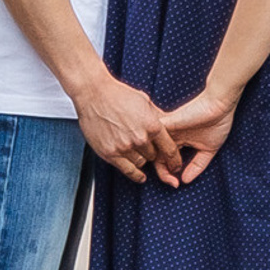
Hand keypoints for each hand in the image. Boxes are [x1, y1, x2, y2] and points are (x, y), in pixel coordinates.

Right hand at [74, 71, 184, 186]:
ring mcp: (125, 147)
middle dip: (152, 152)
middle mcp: (140, 138)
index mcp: (152, 125)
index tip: (175, 165)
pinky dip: (135, 175)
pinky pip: (127, 170)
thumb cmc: (118, 94)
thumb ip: (157, 117)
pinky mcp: (110, 153)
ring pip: (141, 163)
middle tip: (146, 148)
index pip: (169, 149)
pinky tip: (140, 176)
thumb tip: (170, 127)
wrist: (94, 93)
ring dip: (141, 159)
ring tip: (135, 151)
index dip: (174, 159)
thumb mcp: (145, 102)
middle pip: (153, 156)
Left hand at [158, 84, 239, 183]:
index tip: (175, 184)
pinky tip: (163, 165)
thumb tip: (185, 181)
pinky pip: (153, 135)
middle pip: (156, 156)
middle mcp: (170, 135)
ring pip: (153, 148)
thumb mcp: (208, 150)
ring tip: (169, 178)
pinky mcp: (168, 122)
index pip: (165, 160)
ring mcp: (167, 129)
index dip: (167, 174)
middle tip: (172, 183)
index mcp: (177, 141)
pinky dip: (155, 150)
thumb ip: (197, 165)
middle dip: (162, 173)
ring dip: (159, 166)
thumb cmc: (217, 123)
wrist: (221, 105)